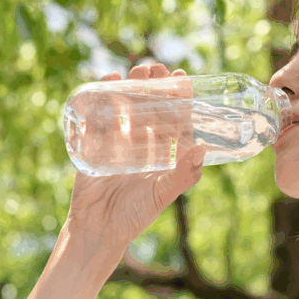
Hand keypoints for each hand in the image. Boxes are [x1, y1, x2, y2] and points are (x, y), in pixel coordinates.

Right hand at [64, 63, 204, 248]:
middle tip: (156, 68)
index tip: (183, 77)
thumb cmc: (134, 216)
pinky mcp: (95, 145)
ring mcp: (118, 144)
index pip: (175, 120)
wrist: (96, 230)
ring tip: (136, 70)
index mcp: (163, 156)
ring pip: (128, 108)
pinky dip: (103, 96)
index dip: (180, 99)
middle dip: (155, 87)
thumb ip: (183, 174)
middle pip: (151, 109)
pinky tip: (109, 79)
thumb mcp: (163, 194)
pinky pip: (100, 115)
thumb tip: (204, 147)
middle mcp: (143, 147)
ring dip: (132, 87)